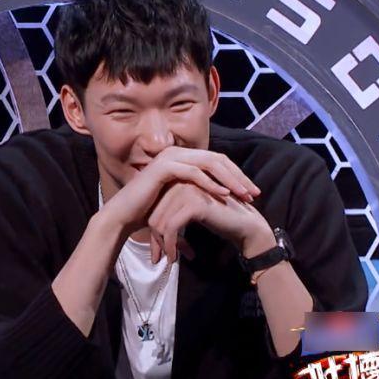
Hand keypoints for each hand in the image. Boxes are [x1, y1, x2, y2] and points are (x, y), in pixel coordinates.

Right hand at [100, 146, 260, 237]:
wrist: (123, 216)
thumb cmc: (147, 214)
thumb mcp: (176, 206)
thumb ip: (192, 205)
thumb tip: (205, 227)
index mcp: (182, 157)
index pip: (216, 162)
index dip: (236, 176)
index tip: (251, 193)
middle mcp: (177, 152)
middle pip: (217, 159)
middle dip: (239, 177)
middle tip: (255, 193)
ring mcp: (170, 157)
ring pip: (209, 164)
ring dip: (230, 179)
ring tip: (244, 194)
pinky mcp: (164, 167)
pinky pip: (194, 172)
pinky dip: (211, 183)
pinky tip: (224, 194)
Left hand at [146, 181, 274, 263]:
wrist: (247, 225)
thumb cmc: (221, 220)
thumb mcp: (191, 213)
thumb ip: (172, 213)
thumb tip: (148, 226)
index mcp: (180, 180)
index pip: (155, 207)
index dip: (154, 232)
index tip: (159, 250)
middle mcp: (181, 181)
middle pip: (154, 214)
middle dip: (156, 239)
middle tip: (161, 258)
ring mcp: (187, 190)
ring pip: (159, 222)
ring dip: (164, 245)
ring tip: (171, 259)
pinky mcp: (194, 203)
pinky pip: (170, 227)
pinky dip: (170, 245)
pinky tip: (176, 257)